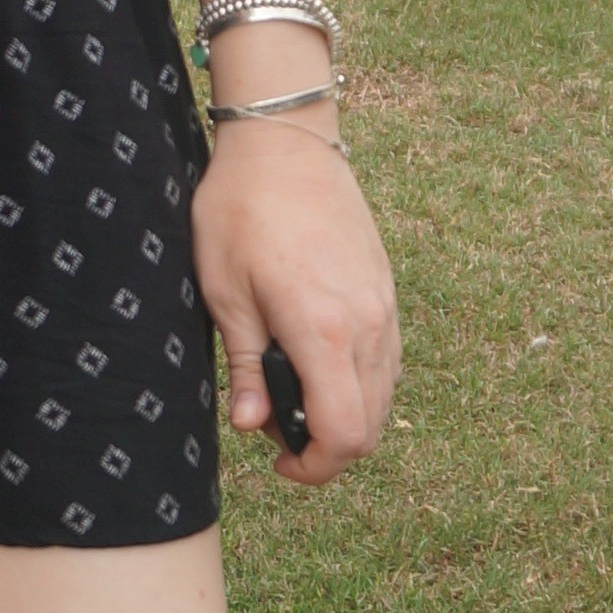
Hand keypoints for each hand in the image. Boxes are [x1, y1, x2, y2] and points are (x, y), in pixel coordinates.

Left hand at [192, 120, 399, 487]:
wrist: (285, 144)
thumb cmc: (241, 211)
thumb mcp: (225, 293)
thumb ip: (244, 366)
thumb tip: (254, 427)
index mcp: (324, 332)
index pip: (344, 435)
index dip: (314, 468)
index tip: (278, 462)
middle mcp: (369, 326)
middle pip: (371, 427)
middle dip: (326, 447)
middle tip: (275, 424)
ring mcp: (385, 308)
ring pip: (385, 397)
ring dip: (345, 414)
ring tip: (290, 389)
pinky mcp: (388, 291)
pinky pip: (388, 362)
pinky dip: (359, 382)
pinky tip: (315, 360)